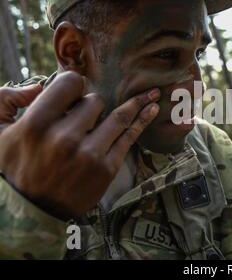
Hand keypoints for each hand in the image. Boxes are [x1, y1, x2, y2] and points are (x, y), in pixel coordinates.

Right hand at [0, 72, 160, 219]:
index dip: (73, 84)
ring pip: (118, 116)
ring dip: (135, 103)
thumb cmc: (14, 167)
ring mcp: (89, 154)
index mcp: (36, 124)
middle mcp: (65, 138)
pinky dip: (143, 120)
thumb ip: (7, 100)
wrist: (31, 210)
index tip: (73, 92)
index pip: (69, 84)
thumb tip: (38, 86)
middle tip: (84, 115)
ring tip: (153, 93)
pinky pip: (128, 137)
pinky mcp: (107, 168)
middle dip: (91, 104)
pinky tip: (152, 109)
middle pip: (95, 101)